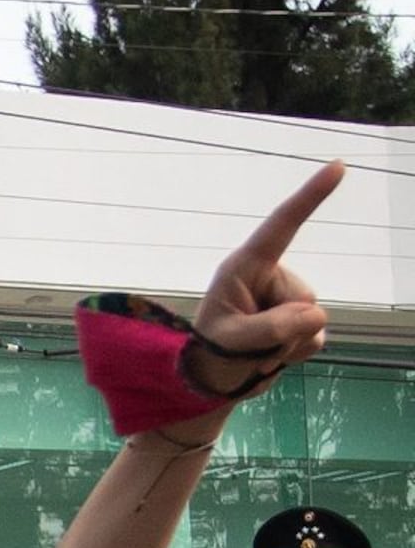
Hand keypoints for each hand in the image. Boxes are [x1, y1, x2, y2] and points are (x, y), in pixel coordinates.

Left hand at [168, 162, 343, 435]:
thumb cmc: (211, 354)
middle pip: (302, 297)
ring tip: (253, 351)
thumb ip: (271, 329)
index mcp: (244, 268)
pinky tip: (270, 356)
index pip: (281, 226)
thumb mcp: (231, 343)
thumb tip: (315, 316)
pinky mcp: (298, 318)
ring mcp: (286, 297)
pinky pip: (314, 336)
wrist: (213, 380)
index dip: (309, 196)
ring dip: (285, 344)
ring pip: (311, 320)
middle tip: (246, 345)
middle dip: (281, 329)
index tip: (337, 167)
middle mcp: (269, 276)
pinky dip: (294, 353)